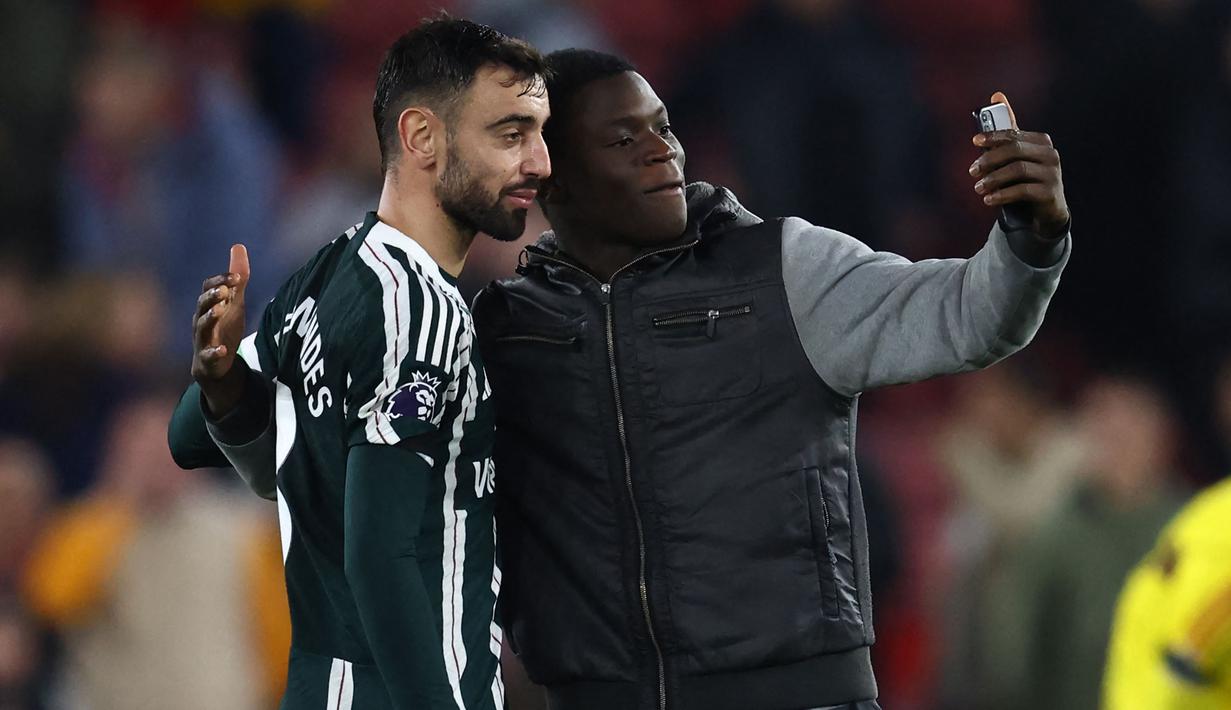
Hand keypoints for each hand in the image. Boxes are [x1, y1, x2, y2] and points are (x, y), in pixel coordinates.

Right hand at [190, 244, 249, 416]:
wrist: (216, 362)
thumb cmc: (224, 327)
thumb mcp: (234, 302)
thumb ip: (238, 278)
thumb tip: (238, 246)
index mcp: (209, 305)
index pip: (209, 288)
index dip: (221, 281)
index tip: (237, 276)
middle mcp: (201, 320)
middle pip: (202, 305)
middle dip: (212, 296)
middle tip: (225, 290)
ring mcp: (203, 339)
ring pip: (202, 326)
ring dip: (210, 317)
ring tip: (221, 310)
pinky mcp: (207, 358)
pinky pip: (208, 354)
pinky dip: (215, 351)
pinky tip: (224, 349)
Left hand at [969, 91, 1069, 238]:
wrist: (1046, 211)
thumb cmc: (1026, 179)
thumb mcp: (1016, 156)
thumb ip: (1007, 131)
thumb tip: (997, 95)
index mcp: (1041, 141)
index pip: (1014, 134)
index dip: (993, 136)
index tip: (975, 141)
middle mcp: (1050, 154)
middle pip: (1014, 150)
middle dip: (989, 159)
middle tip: (972, 171)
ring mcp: (1053, 173)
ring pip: (1017, 170)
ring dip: (993, 179)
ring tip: (978, 188)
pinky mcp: (1050, 193)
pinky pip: (1022, 191)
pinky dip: (1002, 194)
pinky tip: (989, 199)